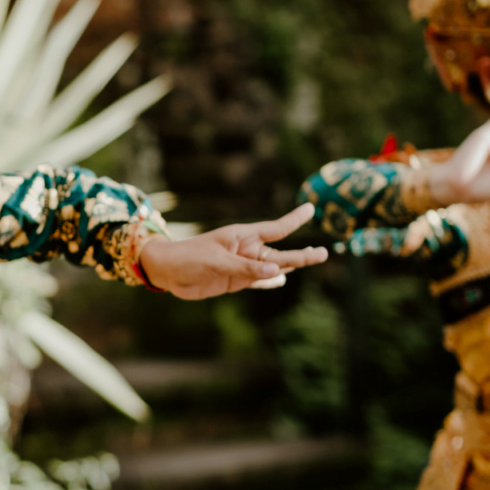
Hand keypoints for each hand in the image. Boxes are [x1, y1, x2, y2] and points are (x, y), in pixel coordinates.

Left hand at [138, 203, 329, 299]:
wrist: (166, 272)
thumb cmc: (189, 258)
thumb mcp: (218, 261)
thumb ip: (246, 268)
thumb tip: (278, 272)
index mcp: (242, 237)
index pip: (275, 228)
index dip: (294, 220)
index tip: (311, 208)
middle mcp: (245, 251)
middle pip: (280, 253)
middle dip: (302, 254)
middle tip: (323, 254)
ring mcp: (241, 266)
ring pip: (272, 267)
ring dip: (291, 265)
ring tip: (312, 259)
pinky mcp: (233, 281)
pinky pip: (258, 280)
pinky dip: (270, 281)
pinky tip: (281, 280)